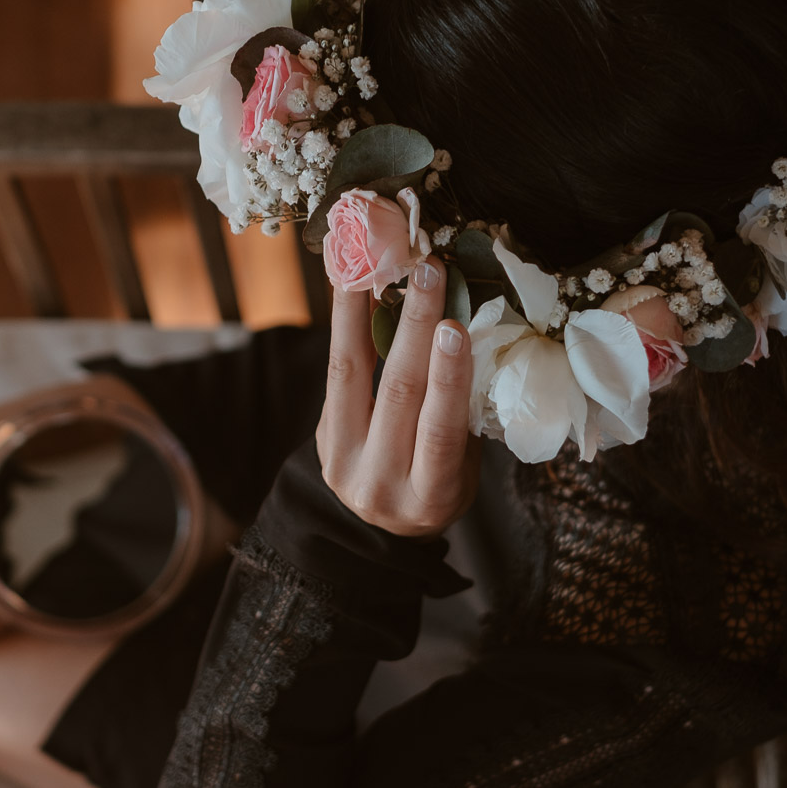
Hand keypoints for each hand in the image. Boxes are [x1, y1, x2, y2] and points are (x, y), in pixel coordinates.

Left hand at [317, 258, 479, 538]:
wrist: (382, 525)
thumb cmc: (439, 486)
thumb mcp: (462, 468)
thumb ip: (459, 412)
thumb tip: (464, 330)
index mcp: (429, 496)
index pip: (439, 433)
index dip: (447, 379)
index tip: (454, 327)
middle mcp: (380, 483)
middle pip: (397, 396)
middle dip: (413, 328)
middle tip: (427, 273)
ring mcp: (342, 461)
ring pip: (352, 376)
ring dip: (364, 312)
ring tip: (376, 262)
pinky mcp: (321, 436)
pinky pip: (335, 372)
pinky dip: (346, 324)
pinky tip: (354, 284)